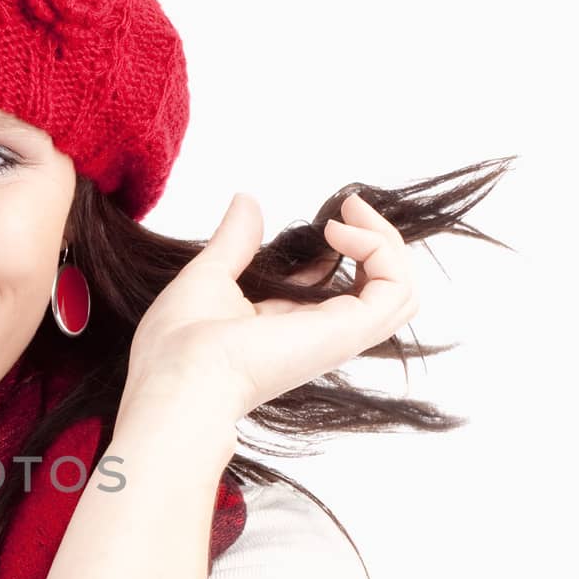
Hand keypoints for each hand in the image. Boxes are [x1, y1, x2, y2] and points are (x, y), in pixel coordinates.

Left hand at [123, 191, 418, 423]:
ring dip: (386, 242)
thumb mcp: (208, 274)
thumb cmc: (178, 343)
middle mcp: (316, 335)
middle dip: (377, 242)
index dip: (339, 247)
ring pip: (400, 291)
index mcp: (283, 328)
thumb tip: (246, 203)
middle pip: (380, 291)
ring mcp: (336, 336)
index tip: (325, 218)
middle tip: (349, 207)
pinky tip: (337, 233)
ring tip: (347, 215)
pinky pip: (396, 288)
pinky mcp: (347, 332)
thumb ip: (234, 241)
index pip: (332, 288)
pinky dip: (380, 249)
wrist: (180, 376)